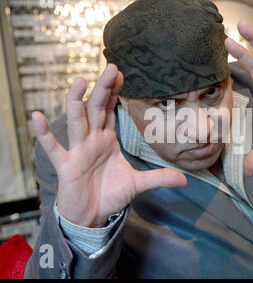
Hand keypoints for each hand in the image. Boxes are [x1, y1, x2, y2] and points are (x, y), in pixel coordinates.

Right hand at [32, 64, 186, 227]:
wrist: (93, 215)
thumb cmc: (111, 194)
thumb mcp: (138, 184)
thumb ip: (159, 178)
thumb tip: (185, 179)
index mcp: (107, 139)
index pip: (109, 110)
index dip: (114, 92)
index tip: (120, 73)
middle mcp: (92, 140)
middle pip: (96, 109)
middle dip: (103, 88)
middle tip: (111, 67)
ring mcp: (78, 151)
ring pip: (77, 121)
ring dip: (76, 102)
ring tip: (80, 81)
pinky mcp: (66, 166)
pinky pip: (53, 147)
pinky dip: (44, 133)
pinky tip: (36, 116)